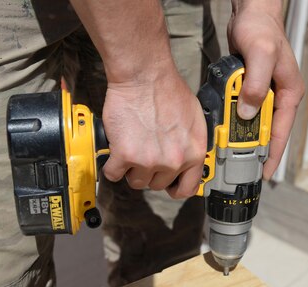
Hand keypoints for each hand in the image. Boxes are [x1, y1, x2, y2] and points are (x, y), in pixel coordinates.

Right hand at [101, 60, 206, 198]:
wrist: (144, 76)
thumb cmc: (168, 91)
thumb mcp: (195, 119)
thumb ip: (192, 144)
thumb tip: (187, 158)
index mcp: (193, 153)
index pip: (187, 188)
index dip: (175, 187)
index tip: (168, 184)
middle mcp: (174, 161)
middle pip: (157, 184)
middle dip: (150, 171)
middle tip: (145, 152)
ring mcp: (149, 160)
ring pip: (136, 181)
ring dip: (131, 168)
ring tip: (132, 147)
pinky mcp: (125, 155)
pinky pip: (113, 173)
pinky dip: (112, 164)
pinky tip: (116, 150)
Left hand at [228, 0, 304, 178]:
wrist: (251, 13)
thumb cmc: (261, 29)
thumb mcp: (261, 54)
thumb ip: (257, 84)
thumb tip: (248, 114)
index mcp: (289, 94)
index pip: (283, 131)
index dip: (273, 154)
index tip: (263, 173)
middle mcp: (279, 97)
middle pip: (268, 131)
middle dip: (255, 150)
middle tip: (240, 167)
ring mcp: (265, 94)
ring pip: (255, 123)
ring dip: (243, 137)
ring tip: (229, 155)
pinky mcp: (251, 89)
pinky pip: (243, 111)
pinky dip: (235, 121)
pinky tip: (224, 130)